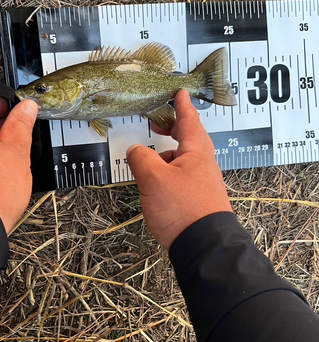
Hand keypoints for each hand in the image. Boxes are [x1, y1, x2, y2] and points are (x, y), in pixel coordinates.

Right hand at [127, 90, 232, 249]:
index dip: (182, 106)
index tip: (180, 93)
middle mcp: (203, 165)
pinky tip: (156, 186)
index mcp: (196, 152)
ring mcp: (202, 183)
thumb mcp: (154, 179)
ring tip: (148, 162)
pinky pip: (180, 178)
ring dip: (166, 156)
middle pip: (188, 140)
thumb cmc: (182, 208)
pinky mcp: (198, 200)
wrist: (205, 248)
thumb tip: (135, 150)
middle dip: (172, 130)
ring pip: (182, 161)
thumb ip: (141, 159)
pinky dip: (167, 174)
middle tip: (157, 123)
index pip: (189, 121)